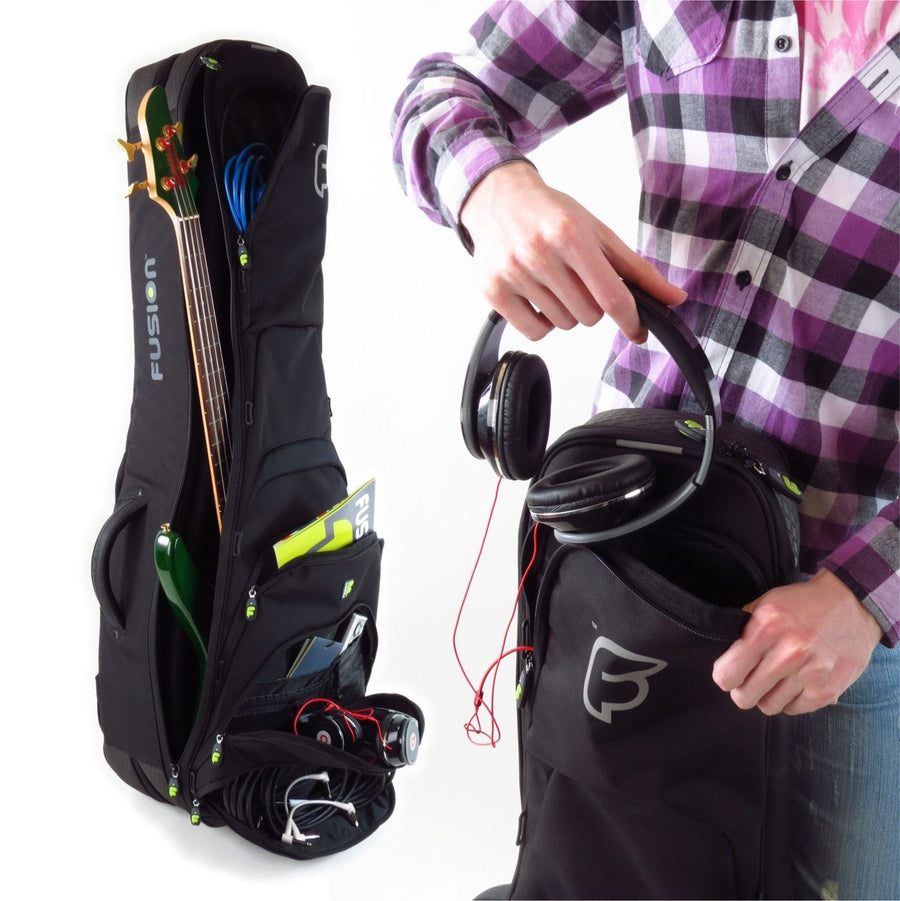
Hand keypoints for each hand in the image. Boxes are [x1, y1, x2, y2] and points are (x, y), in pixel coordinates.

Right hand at [459, 161, 686, 340]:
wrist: (499, 200)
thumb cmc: (551, 215)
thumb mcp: (597, 232)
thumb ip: (637, 269)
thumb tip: (675, 298)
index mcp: (570, 234)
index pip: (611, 296)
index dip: (631, 320)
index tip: (638, 330)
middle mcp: (539, 253)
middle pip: (589, 315)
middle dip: (592, 304)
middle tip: (579, 281)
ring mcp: (513, 273)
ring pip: (563, 325)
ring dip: (567, 311)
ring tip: (555, 284)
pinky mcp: (493, 290)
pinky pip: (535, 332)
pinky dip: (543, 323)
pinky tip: (539, 298)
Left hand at [712, 570, 881, 714]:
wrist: (851, 604)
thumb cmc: (803, 604)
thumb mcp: (766, 603)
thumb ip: (742, 628)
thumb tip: (725, 656)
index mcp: (766, 627)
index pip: (727, 674)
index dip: (724, 676)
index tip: (730, 672)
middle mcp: (789, 652)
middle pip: (744, 697)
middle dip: (743, 689)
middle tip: (750, 679)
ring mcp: (810, 673)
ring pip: (768, 707)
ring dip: (767, 695)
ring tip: (775, 678)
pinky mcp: (828, 690)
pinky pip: (793, 709)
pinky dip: (790, 699)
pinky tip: (795, 682)